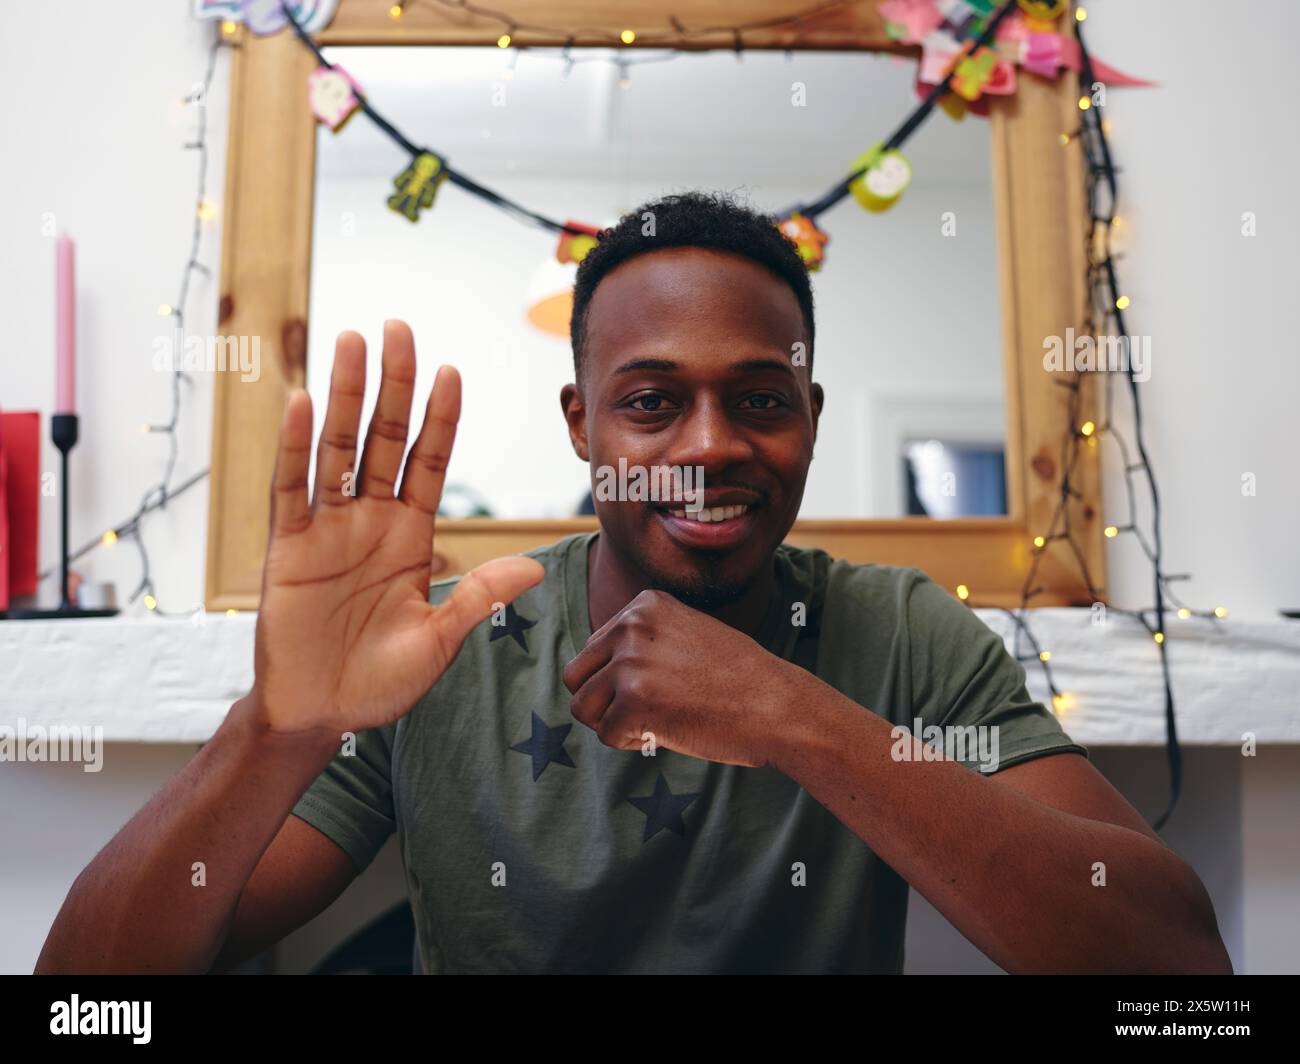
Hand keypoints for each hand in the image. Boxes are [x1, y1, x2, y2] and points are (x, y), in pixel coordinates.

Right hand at [251, 320, 543, 738]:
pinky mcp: (288, 547)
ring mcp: (328, 529)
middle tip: (400, 328)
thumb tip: (534, 565)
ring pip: (338, 449)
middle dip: (394, 385)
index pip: (429, 463)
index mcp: (411, 536)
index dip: (439, 419)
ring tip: (352, 342)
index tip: (451, 371)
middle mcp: (371, 521)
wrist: (322, 715)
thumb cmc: (381, 680)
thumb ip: (478, 595)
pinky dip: (294, 447)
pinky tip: (301, 401)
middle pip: (385, 440)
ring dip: (345, 396)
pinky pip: (291, 489)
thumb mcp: (439, 637)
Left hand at [561, 590, 795, 766]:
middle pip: (577, 675)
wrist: (778, 706)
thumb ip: (642, 640)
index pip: (594, 649)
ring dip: (612, 723)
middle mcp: (632, 626)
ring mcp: (631, 663)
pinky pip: (606, 735)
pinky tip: (665, 732)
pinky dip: (631, 743)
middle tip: (643, 712)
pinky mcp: (634, 702)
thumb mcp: (687, 633)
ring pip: (582, 707)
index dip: (618, 679)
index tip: (659, 684)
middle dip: (602, 701)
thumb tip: (593, 669)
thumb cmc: (738, 678)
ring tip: (652, 721)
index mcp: (643, 604)